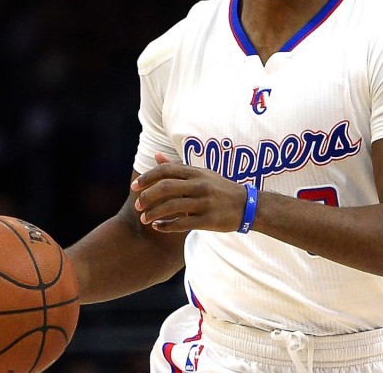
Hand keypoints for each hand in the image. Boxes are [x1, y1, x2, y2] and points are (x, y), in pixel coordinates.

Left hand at [130, 153, 248, 232]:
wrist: (247, 206)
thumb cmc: (220, 188)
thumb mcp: (201, 174)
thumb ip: (177, 167)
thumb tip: (156, 156)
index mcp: (196, 172)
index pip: (165, 171)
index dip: (147, 178)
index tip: (135, 186)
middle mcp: (200, 185)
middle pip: (165, 187)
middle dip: (147, 196)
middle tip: (138, 205)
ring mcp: (204, 203)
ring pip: (171, 206)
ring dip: (153, 213)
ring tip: (145, 219)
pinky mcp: (208, 220)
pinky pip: (182, 223)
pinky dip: (166, 226)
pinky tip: (158, 227)